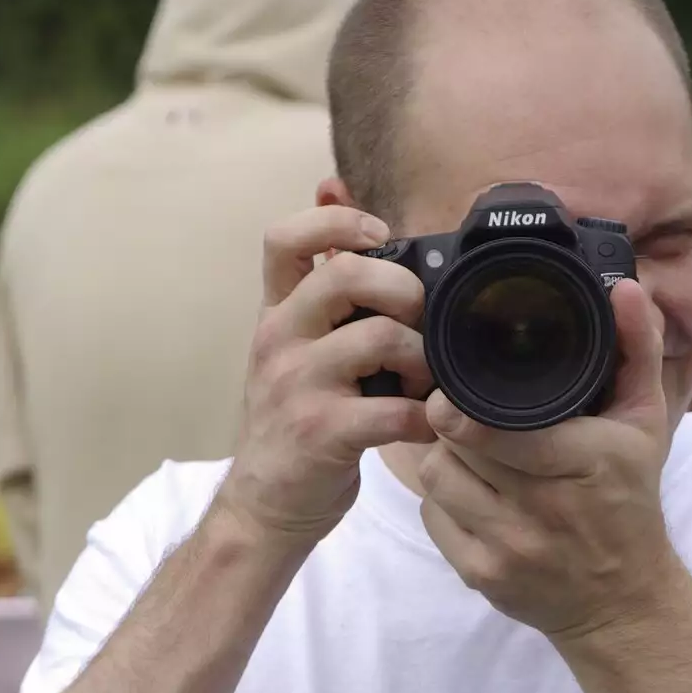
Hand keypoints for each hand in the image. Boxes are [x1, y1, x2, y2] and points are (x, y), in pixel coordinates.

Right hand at [216, 205, 434, 551]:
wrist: (265, 503)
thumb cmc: (296, 418)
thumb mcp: (297, 345)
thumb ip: (320, 282)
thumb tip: (333, 189)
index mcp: (277, 313)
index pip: (284, 238)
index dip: (337, 221)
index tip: (380, 237)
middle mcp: (279, 339)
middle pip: (347, 275)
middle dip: (405, 289)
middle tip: (421, 321)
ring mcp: (298, 385)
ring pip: (381, 337)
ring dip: (424, 357)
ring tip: (427, 381)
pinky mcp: (321, 432)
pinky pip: (394, 411)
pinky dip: (425, 418)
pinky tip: (426, 425)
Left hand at [417, 279, 671, 641]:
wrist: (622, 599)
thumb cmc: (629, 498)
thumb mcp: (645, 422)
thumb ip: (636, 349)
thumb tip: (626, 290)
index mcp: (584, 462)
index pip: (490, 427)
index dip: (460, 404)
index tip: (456, 391)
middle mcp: (544, 510)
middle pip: (454, 446)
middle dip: (453, 425)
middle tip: (463, 415)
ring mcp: (509, 548)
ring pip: (436, 478)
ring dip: (444, 459)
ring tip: (468, 451)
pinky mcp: (482, 577)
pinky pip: (433, 519)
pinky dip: (443, 501)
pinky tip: (471, 493)